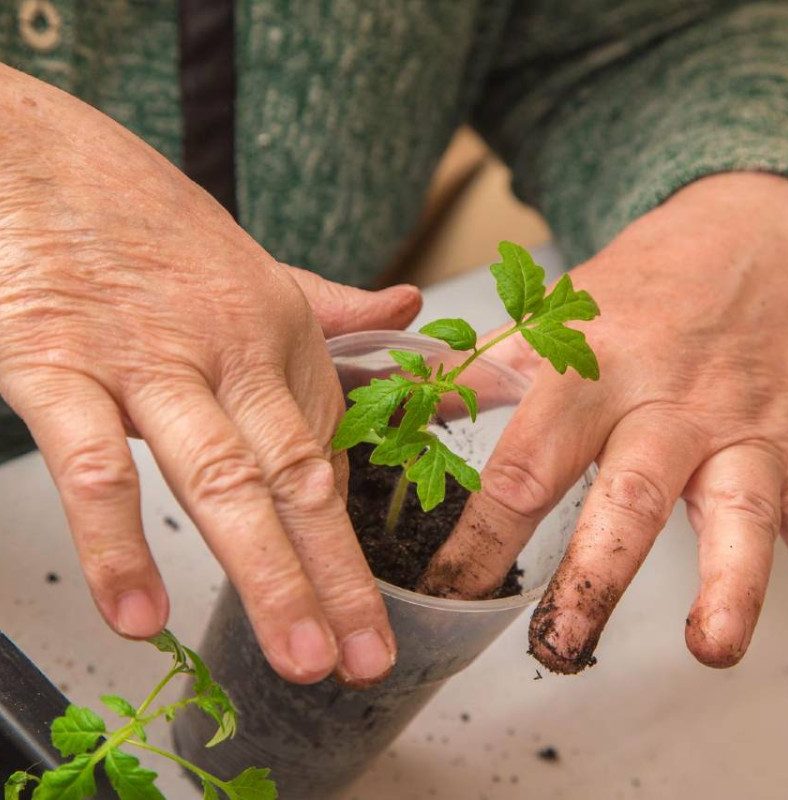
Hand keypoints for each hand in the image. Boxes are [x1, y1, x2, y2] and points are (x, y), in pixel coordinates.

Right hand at [0, 65, 420, 684]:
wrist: (38, 154)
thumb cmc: (150, 220)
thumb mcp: (255, 264)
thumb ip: (331, 306)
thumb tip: (405, 310)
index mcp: (280, 333)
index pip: (326, 456)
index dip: (349, 543)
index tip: (369, 617)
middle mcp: (230, 351)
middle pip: (296, 479)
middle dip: (335, 578)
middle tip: (365, 660)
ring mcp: (148, 361)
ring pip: (220, 480)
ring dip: (265, 575)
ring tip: (299, 657)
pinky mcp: (57, 364)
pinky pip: (97, 465)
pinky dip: (117, 543)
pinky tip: (140, 615)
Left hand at [421, 172, 787, 672]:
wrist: (750, 238)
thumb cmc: (641, 286)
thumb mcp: (556, 315)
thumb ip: (487, 370)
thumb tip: (409, 405)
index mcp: (588, 370)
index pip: (523, 468)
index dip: (480, 540)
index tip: (449, 595)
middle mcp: (664, 403)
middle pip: (626, 497)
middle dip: (591, 580)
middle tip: (555, 648)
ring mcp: (737, 425)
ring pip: (734, 510)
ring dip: (725, 585)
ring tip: (710, 648)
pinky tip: (770, 614)